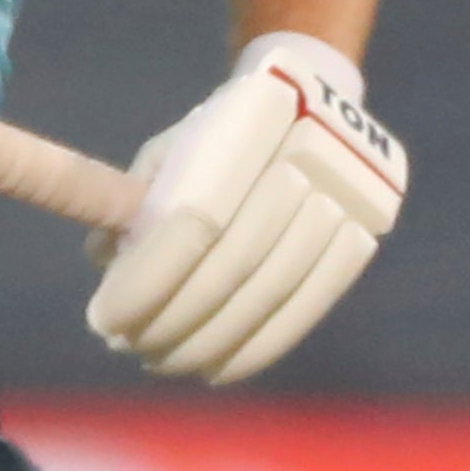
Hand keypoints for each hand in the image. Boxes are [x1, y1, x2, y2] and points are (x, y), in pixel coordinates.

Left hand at [84, 32, 405, 385]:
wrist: (310, 101)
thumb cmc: (217, 138)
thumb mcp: (169, 151)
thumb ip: (134, 201)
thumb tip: (102, 261)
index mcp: (245, 124)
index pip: (195, 222)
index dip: (150, 280)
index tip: (106, 319)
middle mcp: (304, 153)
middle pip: (234, 264)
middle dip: (175, 319)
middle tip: (130, 347)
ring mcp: (345, 191)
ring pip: (272, 291)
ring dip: (211, 341)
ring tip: (164, 362)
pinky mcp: (366, 228)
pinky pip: (310, 304)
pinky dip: (260, 347)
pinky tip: (218, 369)